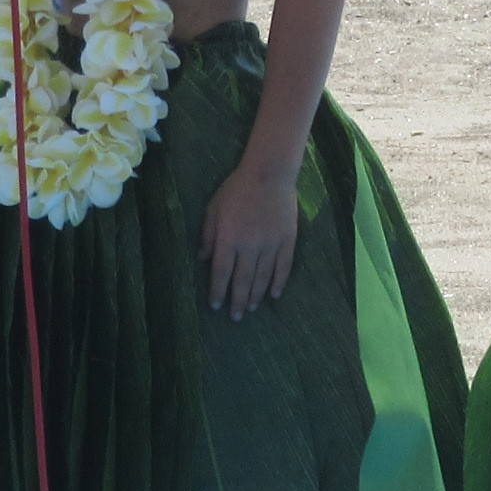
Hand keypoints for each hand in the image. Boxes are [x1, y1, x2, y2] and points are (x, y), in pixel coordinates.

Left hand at [200, 157, 300, 316]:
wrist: (269, 174)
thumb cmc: (236, 189)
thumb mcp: (214, 209)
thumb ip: (208, 235)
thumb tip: (202, 259)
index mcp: (229, 238)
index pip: (222, 272)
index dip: (218, 291)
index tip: (216, 305)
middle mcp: (249, 246)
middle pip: (242, 281)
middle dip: (237, 301)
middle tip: (235, 317)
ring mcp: (270, 245)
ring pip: (263, 278)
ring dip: (255, 295)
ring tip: (250, 308)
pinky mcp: (287, 241)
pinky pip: (283, 267)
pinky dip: (279, 282)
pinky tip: (274, 295)